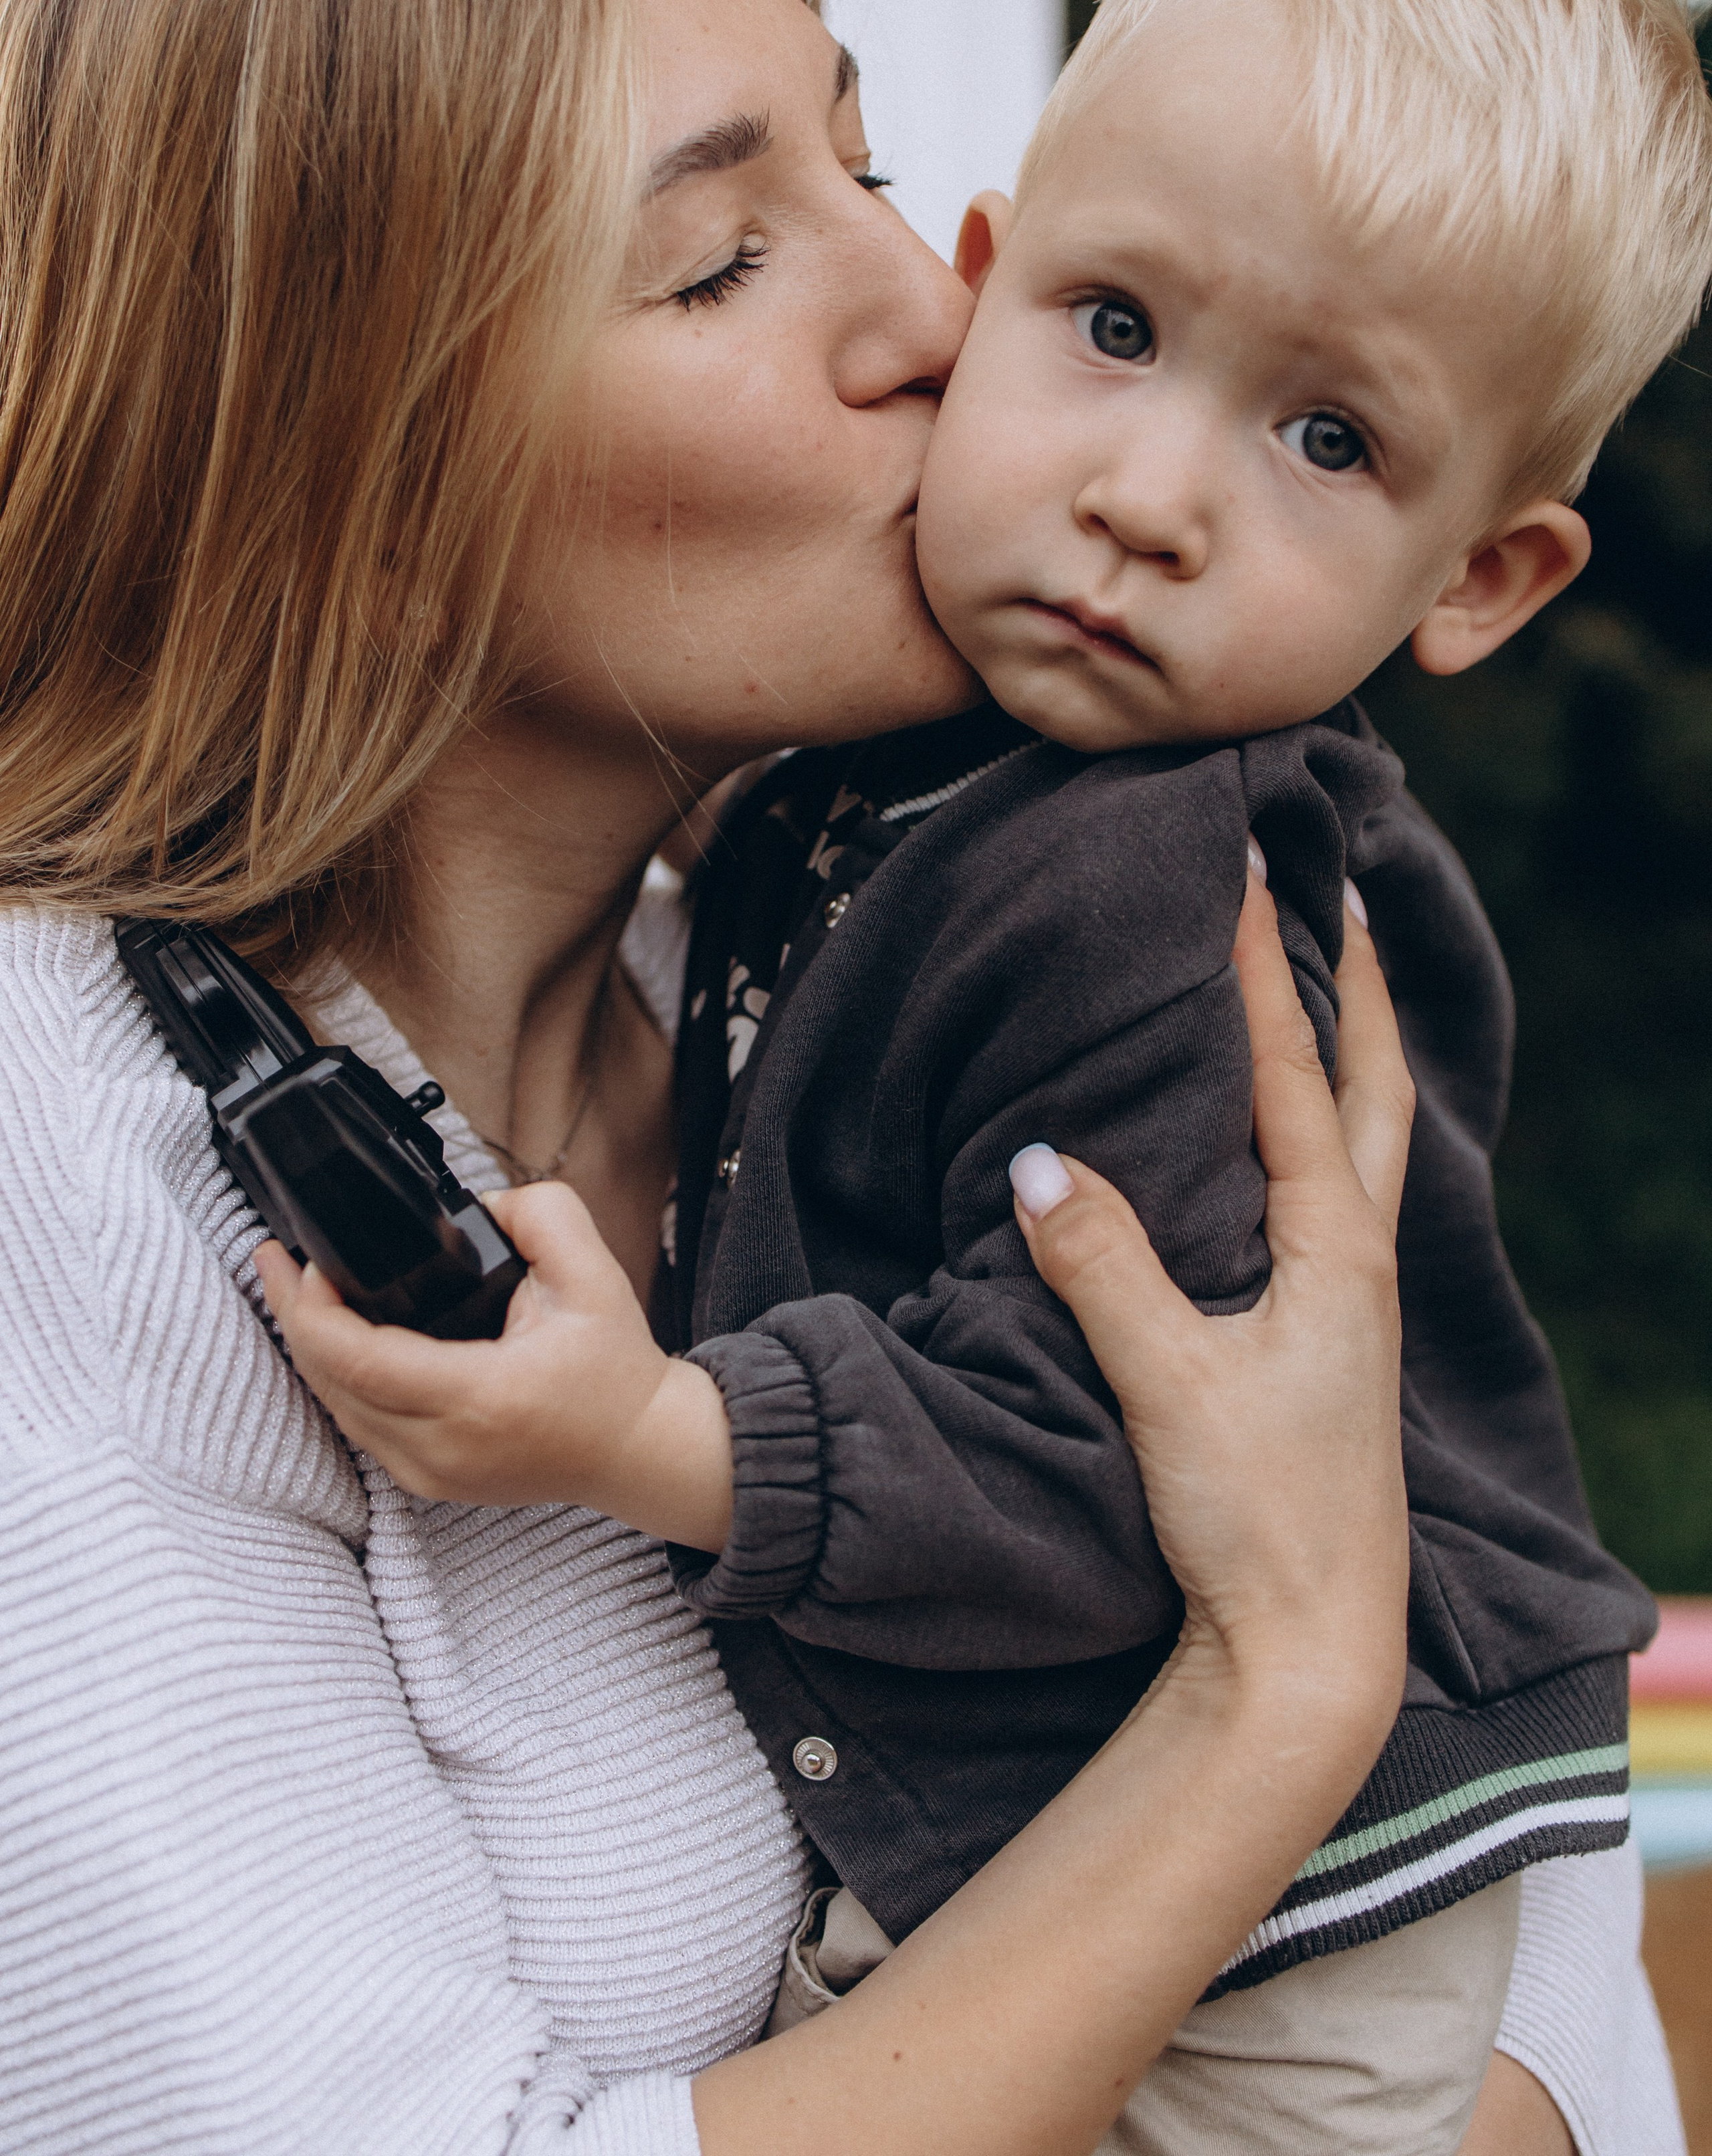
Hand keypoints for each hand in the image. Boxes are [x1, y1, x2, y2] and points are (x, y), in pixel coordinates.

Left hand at [256, 1183, 734, 1547]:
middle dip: (291, 1316)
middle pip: (331, 1384)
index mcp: (480, 1396)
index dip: (314, 1307)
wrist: (641, 1450)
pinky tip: (332, 1338)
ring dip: (308, 1348)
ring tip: (291, 1288)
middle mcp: (444, 1448)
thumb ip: (539, 1214)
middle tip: (274, 1257)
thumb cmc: (616, 1370)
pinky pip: (360, 1427)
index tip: (306, 1258)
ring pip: (336, 1410)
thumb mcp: (593, 1275)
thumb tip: (477, 1202)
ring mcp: (432, 1475)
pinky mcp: (429, 1483)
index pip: (359, 1359)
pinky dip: (337, 1379)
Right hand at [1009, 863, 1412, 1728]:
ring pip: (1370, 1143)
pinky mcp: (1328, 1347)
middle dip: (1357, 986)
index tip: (1245, 871)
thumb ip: (1102, 1266)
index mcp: (1336, 1253)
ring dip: (1351, 1052)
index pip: (1294, 1077)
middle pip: (1377, 1089)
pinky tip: (1282, 1145)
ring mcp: (1352, 1308)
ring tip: (1324, 985)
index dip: (1262, 971)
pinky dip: (1323, 1132)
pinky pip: (1337, 1200)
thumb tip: (1039, 1156)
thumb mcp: (1168, 1384)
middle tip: (1343, 893)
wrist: (1312, 1654)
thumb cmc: (1258, 1520)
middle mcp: (1360, 1265)